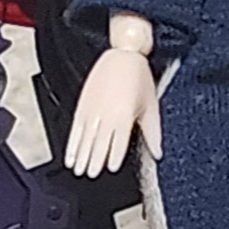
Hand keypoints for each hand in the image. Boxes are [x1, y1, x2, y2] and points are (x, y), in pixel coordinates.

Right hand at [62, 40, 162, 175]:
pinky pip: (76, 129)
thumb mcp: (151, 105)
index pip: (118, 144)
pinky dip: (72, 143)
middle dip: (94, 161)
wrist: (123, 54)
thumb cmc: (139, 78)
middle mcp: (106, 115)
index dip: (114, 157)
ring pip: (84, 138)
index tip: (111, 168)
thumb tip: (158, 153)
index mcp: (124, 117)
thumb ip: (153, 132)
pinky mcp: (82, 105)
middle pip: (98, 144)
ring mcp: (92, 110)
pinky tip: (70, 154)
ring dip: (80, 155)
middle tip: (91, 174)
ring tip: (78, 170)